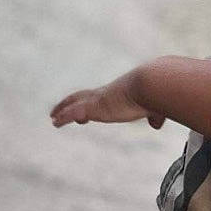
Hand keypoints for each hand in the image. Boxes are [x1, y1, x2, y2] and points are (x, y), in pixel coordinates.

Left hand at [50, 72, 164, 128]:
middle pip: (80, 96)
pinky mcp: (93, 108)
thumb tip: (157, 124)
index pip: (98, 97)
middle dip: (69, 102)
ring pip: (73, 103)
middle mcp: (104, 94)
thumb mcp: (154, 107)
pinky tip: (55, 122)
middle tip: (59, 110)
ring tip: (53, 118)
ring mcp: (97, 100)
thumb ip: (155, 116)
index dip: (88, 102)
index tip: (82, 111)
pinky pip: (72, 113)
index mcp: (116, 93)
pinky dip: (63, 117)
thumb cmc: (154, 94)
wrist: (150, 85)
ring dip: (61, 110)